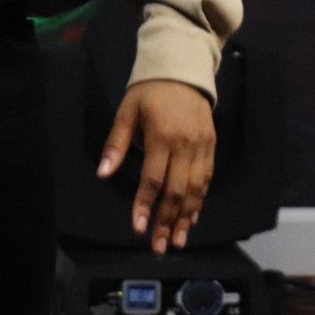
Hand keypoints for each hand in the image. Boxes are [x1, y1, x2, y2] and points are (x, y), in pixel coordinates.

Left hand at [98, 80, 215, 254]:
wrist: (183, 69)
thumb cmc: (149, 91)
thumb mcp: (127, 111)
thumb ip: (116, 144)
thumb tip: (103, 174)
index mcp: (162, 136)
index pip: (153, 179)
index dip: (145, 205)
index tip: (139, 227)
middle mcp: (185, 145)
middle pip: (176, 190)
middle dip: (167, 220)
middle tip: (159, 246)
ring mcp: (201, 146)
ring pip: (195, 189)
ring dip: (186, 217)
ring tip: (177, 240)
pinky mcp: (211, 145)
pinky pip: (206, 178)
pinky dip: (200, 200)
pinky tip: (192, 217)